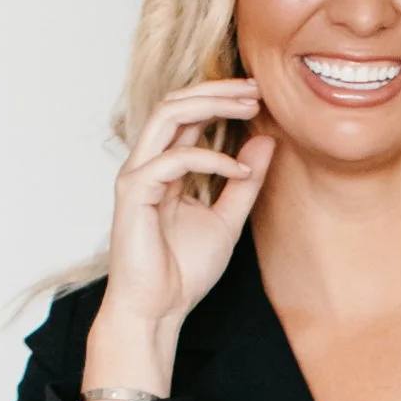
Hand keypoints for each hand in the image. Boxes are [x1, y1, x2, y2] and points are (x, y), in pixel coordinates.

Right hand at [82, 83, 275, 397]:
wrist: (157, 310)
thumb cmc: (182, 272)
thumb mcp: (227, 221)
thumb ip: (244, 183)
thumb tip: (266, 142)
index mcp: (166, 167)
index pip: (189, 114)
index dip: (222, 98)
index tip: (260, 95)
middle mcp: (148, 164)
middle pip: (177, 102)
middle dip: (218, 91)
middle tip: (258, 89)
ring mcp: (137, 175)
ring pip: (168, 115)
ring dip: (211, 105)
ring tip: (249, 108)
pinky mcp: (134, 193)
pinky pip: (173, 159)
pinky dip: (211, 158)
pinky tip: (240, 169)